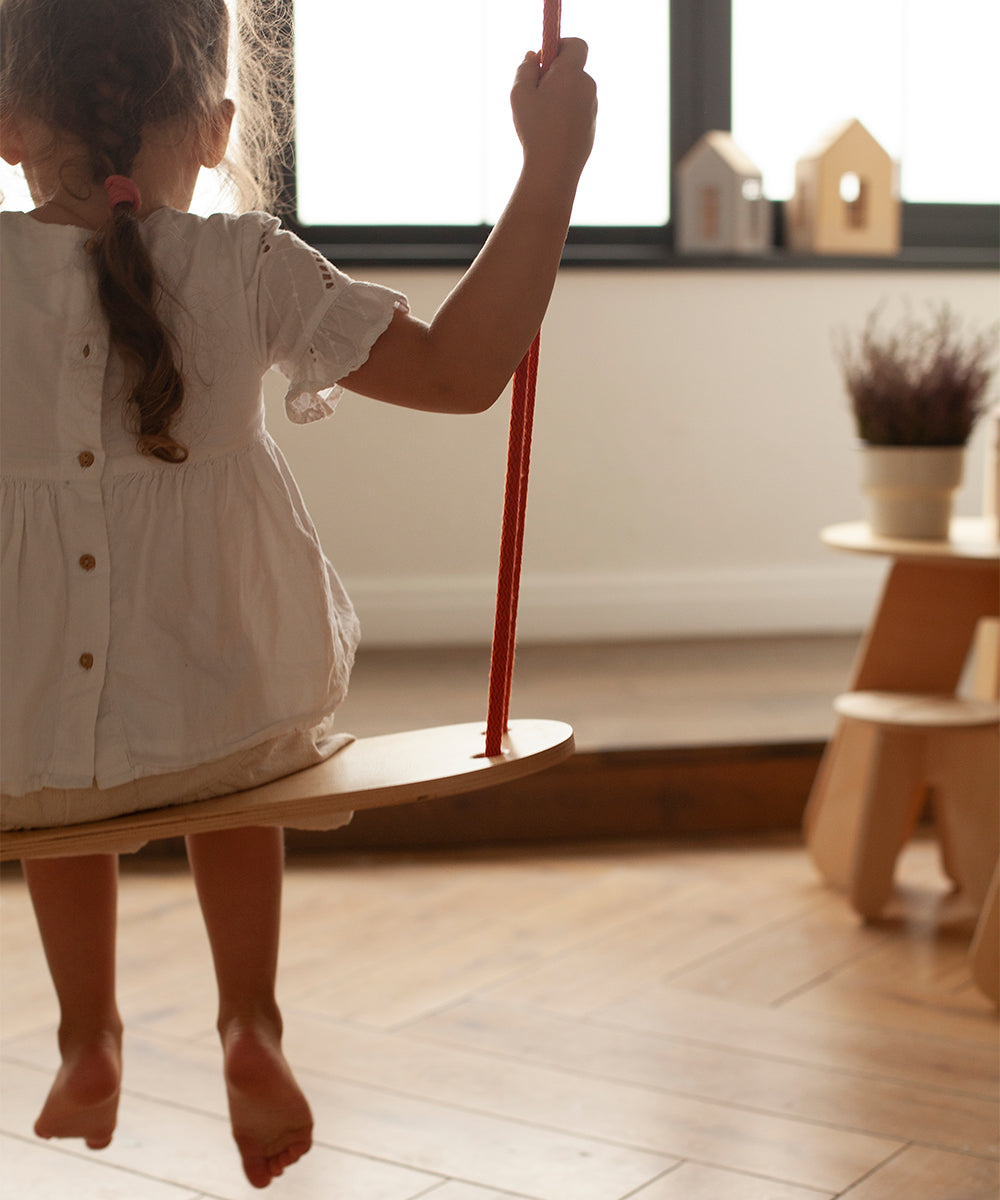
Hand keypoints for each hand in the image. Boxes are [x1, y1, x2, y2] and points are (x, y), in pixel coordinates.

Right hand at [510, 38, 596, 182]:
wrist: (554, 168)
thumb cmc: (535, 129)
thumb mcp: (520, 94)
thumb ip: (525, 69)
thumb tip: (532, 56)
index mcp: (571, 73)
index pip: (576, 44)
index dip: (561, 45)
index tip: (545, 56)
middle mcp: (587, 87)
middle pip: (574, 69)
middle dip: (556, 74)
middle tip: (536, 90)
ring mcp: (592, 108)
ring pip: (575, 92)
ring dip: (560, 95)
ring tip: (540, 116)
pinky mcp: (591, 127)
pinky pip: (578, 111)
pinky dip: (566, 114)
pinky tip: (550, 131)